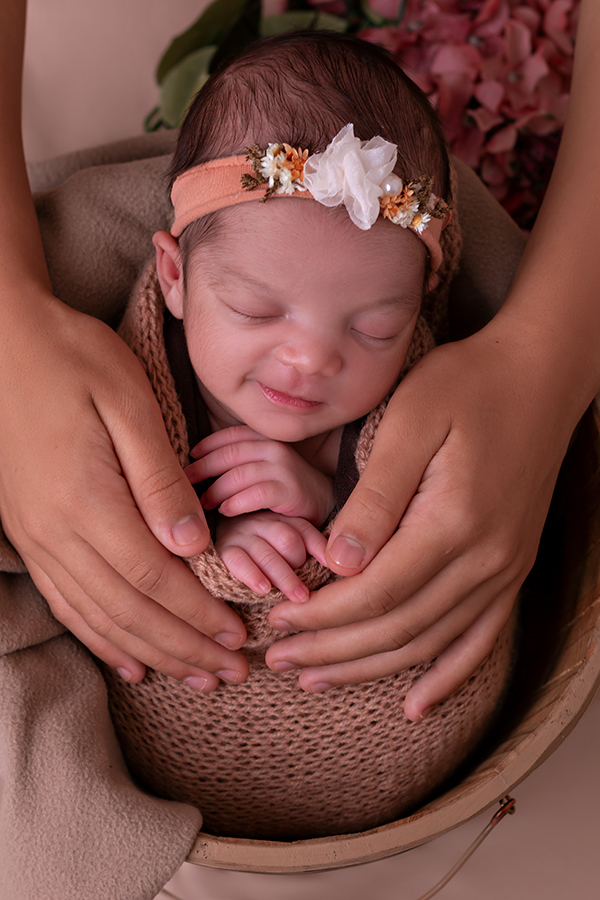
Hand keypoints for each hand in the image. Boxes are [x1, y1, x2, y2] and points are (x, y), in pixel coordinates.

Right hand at [0, 297, 247, 690]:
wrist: (6, 341)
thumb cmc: (74, 360)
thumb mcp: (129, 403)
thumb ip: (160, 479)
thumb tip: (192, 544)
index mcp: (87, 500)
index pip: (154, 579)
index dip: (198, 615)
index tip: (237, 636)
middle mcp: (56, 531)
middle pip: (128, 611)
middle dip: (184, 646)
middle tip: (231, 671)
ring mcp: (37, 536)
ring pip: (98, 617)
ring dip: (151, 651)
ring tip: (194, 675)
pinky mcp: (30, 532)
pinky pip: (67, 602)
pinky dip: (101, 637)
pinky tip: (128, 659)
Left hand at [186, 426, 334, 524]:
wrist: (321, 500)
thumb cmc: (282, 485)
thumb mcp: (261, 465)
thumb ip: (238, 460)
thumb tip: (197, 463)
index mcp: (265, 438)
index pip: (230, 435)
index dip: (207, 446)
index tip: (190, 459)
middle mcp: (274, 449)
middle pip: (229, 454)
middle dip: (204, 468)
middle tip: (188, 483)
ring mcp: (283, 468)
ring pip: (239, 475)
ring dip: (216, 490)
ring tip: (204, 503)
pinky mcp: (290, 490)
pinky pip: (256, 494)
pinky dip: (236, 503)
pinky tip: (226, 511)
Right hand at [216, 510, 327, 601]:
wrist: (217, 526)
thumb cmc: (261, 548)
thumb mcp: (286, 541)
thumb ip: (310, 546)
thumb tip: (339, 565)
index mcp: (281, 518)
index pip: (305, 531)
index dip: (319, 549)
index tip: (332, 568)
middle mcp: (262, 522)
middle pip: (287, 540)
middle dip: (300, 566)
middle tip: (310, 591)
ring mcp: (242, 533)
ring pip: (266, 552)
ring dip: (284, 577)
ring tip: (298, 597)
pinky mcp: (224, 548)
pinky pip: (238, 560)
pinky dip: (252, 575)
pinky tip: (264, 589)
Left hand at [265, 323, 581, 719]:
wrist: (540, 376)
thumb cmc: (468, 386)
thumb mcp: (410, 420)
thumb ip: (375, 496)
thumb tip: (336, 562)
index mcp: (452, 522)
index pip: (374, 594)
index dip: (322, 617)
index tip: (278, 622)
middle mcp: (484, 559)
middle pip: (397, 629)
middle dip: (332, 651)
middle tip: (279, 659)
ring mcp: (503, 568)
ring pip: (429, 642)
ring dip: (371, 667)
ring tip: (319, 678)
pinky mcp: (510, 567)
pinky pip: (479, 638)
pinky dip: (446, 677)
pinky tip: (417, 705)